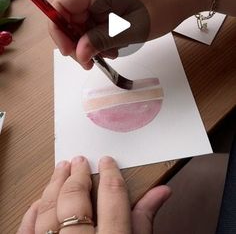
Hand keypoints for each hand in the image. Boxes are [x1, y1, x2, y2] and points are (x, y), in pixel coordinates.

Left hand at [17, 156, 170, 233]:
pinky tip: (38, 202)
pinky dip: (31, 215)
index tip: (107, 161)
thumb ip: (145, 223)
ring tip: (60, 169)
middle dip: (77, 176)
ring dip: (53, 186)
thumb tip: (161, 192)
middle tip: (79, 160)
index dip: (109, 174)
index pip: (112, 199)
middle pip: (76, 202)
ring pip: (48, 212)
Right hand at [49, 0, 200, 68]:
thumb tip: (79, 54)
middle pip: (69, 14)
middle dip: (77, 40)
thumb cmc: (163, 5)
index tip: (71, 51)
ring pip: (82, 18)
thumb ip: (102, 40)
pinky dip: (100, 33)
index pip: (60, 3)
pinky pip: (94, 16)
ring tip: (111, 53)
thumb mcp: (132, 29)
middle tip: (91, 61)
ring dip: (90, 39)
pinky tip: (115, 44)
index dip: (58, 28)